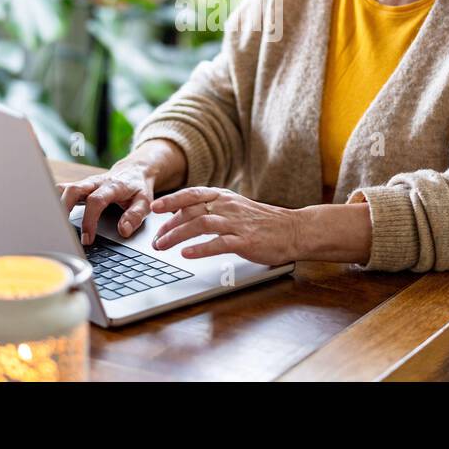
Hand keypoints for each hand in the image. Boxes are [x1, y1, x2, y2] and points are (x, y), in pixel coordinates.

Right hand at [58, 160, 155, 244]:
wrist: (133, 170)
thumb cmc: (137, 187)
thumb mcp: (144, 202)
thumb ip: (135, 216)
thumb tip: (123, 230)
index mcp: (111, 187)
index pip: (95, 201)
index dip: (89, 220)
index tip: (87, 238)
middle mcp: (95, 183)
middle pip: (73, 190)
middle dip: (64, 209)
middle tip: (62, 230)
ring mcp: (85, 184)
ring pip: (64, 189)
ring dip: (56, 205)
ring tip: (53, 225)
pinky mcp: (79, 186)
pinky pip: (63, 190)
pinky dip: (55, 201)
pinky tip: (51, 216)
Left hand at [151, 187, 299, 265]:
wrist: (294, 229)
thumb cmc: (264, 222)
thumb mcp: (236, 208)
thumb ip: (213, 209)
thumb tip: (184, 215)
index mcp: (225, 197)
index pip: (192, 194)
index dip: (172, 200)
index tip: (154, 207)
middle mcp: (228, 207)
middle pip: (191, 210)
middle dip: (169, 224)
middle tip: (155, 239)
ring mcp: (237, 223)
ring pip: (200, 224)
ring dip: (178, 235)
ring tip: (163, 247)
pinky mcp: (245, 241)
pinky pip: (218, 243)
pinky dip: (200, 248)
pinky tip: (187, 254)